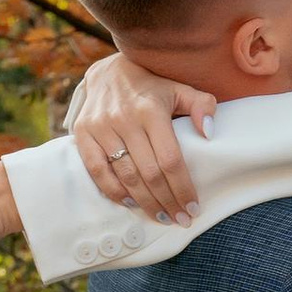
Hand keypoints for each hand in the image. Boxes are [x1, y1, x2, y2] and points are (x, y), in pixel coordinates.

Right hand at [69, 51, 209, 223]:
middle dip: (168, 202)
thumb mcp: (180, 88)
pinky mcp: (83, 133)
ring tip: (162, 217)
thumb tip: (208, 133)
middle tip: (181, 219)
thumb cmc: (151, 87)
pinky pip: (97, 171)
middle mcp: (124, 118)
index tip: (193, 207)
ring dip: (145, 203)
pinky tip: (130, 203)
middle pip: (149, 173)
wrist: (109, 72)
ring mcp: (101, 126)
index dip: (183, 188)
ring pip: (126, 176)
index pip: (170, 159)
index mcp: (151, 110)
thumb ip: (201, 105)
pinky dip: (114, 191)